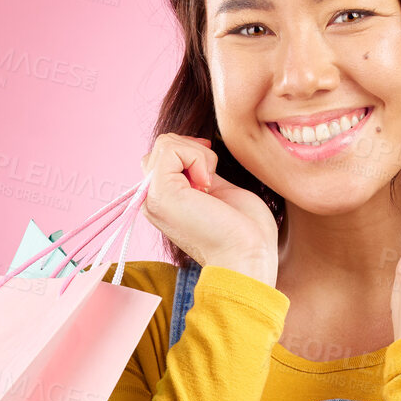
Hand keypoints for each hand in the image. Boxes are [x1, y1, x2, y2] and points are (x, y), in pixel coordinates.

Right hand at [138, 134, 278, 285]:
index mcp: (166, 201)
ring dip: (198, 154)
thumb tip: (194, 147)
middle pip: (162, 146)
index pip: (164, 156)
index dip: (191, 151)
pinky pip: (170, 149)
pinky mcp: (160, 194)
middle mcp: (153, 200)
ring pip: (165, 144)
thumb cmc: (244, 232)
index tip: (212, 169)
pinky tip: (207, 184)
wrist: (248, 256)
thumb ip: (200, 173)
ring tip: (210, 183)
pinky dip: (197, 157)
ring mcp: (153, 198)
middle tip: (212, 180)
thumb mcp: (219, 191)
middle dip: (194, 149)